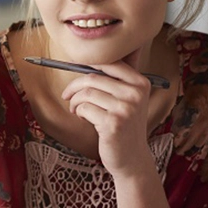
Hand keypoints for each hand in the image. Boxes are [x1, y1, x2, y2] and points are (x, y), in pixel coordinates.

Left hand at [61, 49, 154, 177]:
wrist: (131, 158)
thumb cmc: (124, 125)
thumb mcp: (128, 99)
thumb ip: (118, 77)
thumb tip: (98, 49)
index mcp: (141, 83)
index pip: (109, 63)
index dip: (87, 64)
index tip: (73, 66)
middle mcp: (136, 93)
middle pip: (92, 77)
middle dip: (74, 86)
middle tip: (67, 95)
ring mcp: (125, 108)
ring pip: (86, 93)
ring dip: (75, 102)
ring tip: (76, 109)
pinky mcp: (113, 123)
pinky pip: (84, 108)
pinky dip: (78, 112)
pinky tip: (83, 118)